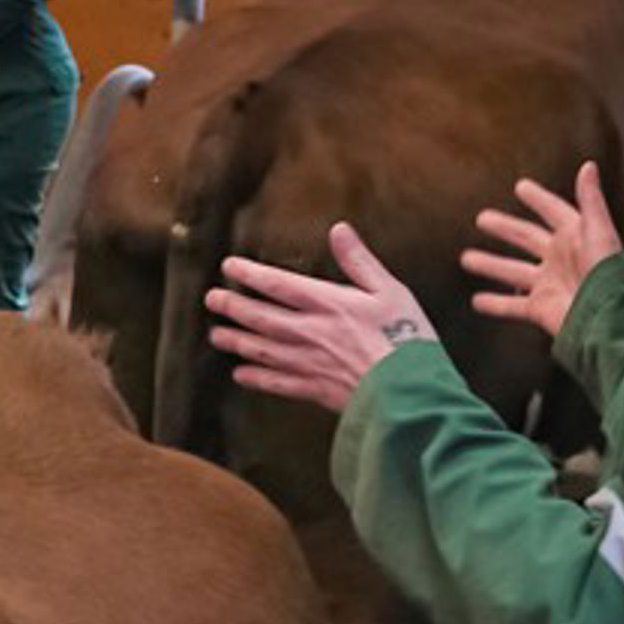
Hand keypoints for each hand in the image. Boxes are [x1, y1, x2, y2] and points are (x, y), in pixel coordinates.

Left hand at [205, 221, 439, 415]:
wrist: (412, 393)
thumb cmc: (407, 339)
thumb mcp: (391, 291)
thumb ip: (360, 261)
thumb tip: (340, 230)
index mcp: (329, 304)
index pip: (278, 284)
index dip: (250, 274)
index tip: (229, 266)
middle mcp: (311, 332)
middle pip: (261, 317)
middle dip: (233, 307)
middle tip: (211, 299)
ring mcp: (310, 363)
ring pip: (262, 350)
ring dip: (236, 341)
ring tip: (216, 335)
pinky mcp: (315, 389)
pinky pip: (278, 383)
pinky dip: (257, 379)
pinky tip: (241, 375)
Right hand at [462, 160, 621, 342]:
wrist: (610, 319)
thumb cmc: (610, 274)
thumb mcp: (599, 231)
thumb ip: (591, 200)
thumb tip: (588, 166)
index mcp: (575, 237)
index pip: (554, 212)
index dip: (539, 199)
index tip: (522, 187)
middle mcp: (560, 259)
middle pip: (526, 239)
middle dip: (505, 228)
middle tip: (482, 218)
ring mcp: (548, 284)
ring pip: (512, 271)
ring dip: (490, 264)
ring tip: (467, 258)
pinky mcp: (540, 308)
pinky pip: (511, 306)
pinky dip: (494, 304)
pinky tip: (477, 301)